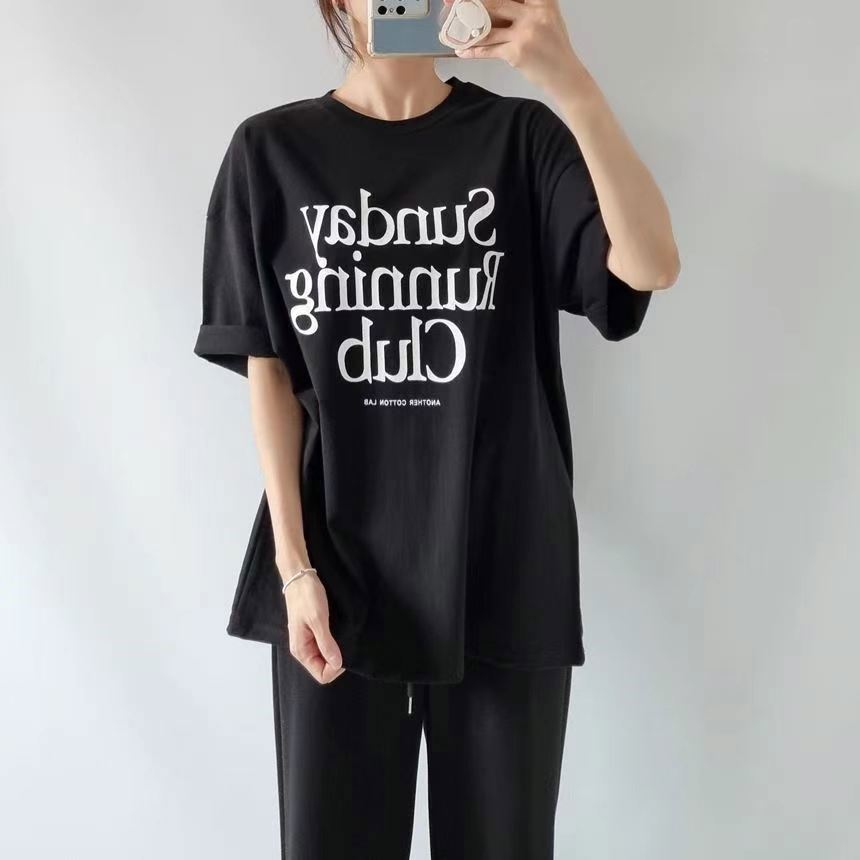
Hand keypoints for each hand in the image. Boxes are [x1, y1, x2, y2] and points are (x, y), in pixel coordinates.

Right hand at [281, 568, 344, 683]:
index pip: (321, 675)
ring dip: (335, 652)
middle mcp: (303, 649)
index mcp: (301, 650)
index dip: (335, 668)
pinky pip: (324, 646)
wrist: (300, 577)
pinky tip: (339, 634)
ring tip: (343, 638)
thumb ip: (326, 643)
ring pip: (325, 658)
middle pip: (323, 668)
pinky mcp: (312, 632)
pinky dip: (333, 644)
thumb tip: (337, 663)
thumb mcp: (318, 620)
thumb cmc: (306, 597)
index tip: (344, 653)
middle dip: (336, 661)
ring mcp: (307, 641)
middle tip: (345, 644)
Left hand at [446, 0, 589, 95]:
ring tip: (453, 28)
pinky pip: (489, 50)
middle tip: (453, 3)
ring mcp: (525, 33)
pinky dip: (473, 51)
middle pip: (496, 3)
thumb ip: (527, 6)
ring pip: (490, 28)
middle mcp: (535, 13)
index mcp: (543, 1)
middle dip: (472, 3)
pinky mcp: (517, 52)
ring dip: (469, 29)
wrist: (564, 75)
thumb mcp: (547, 17)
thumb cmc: (553, 47)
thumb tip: (494, 6)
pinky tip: (462, 50)